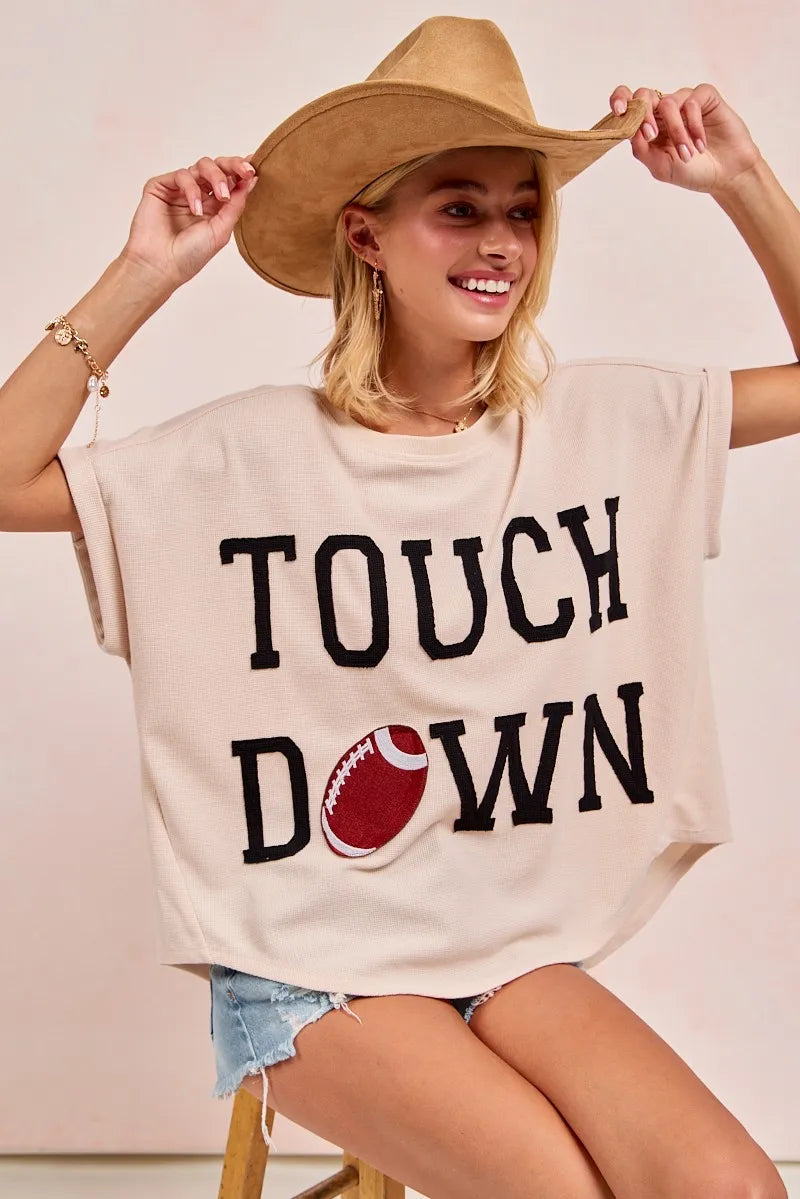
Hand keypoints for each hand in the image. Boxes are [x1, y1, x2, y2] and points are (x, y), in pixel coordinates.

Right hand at [120, 154, 258, 289]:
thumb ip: (236, 204)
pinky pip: (182, 175)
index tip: (255, 168)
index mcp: (214, 206)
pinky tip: (195, 209)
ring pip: (202, 166)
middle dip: (234, 166)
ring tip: (221, 198)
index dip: (242, 171)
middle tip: (245, 172)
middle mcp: (198, 195)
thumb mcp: (222, 230)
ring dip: (216, 177)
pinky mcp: (161, 186)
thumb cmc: (190, 256)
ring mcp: (179, 190)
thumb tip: (252, 180)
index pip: (230, 181)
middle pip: (218, 167)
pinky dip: (192, 189)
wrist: (161, 266)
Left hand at [610, 84, 762, 195]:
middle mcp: (664, 111)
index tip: (619, 110)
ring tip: (687, 155)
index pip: (629, 104)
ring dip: (676, 132)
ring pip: (668, 103)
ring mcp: (684, 102)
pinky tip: (701, 144)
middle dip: (644, 115)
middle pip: (644, 95)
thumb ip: (642, 150)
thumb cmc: (692, 172)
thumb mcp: (661, 167)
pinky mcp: (705, 98)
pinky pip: (692, 101)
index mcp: (649, 126)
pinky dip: (694, 125)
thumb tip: (629, 131)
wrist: (725, 175)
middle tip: (652, 136)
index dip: (619, 100)